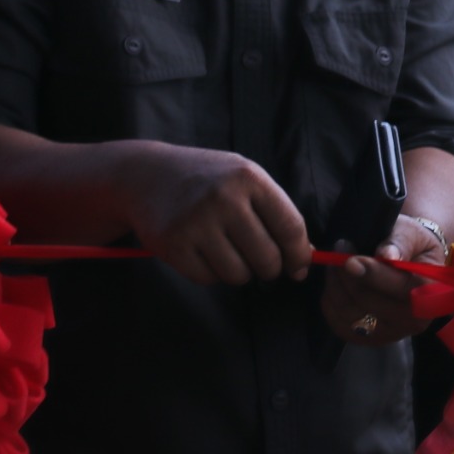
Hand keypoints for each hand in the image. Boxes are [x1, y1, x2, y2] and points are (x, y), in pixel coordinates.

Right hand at [121, 146, 313, 284]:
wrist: (146, 174)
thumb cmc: (206, 180)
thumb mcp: (244, 180)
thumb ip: (276, 213)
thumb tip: (306, 257)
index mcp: (249, 178)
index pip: (290, 227)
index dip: (299, 255)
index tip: (299, 268)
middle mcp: (224, 198)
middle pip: (267, 258)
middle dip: (270, 269)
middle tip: (259, 262)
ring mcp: (196, 222)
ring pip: (239, 275)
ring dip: (238, 272)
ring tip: (227, 251)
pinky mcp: (173, 244)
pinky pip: (208, 279)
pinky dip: (210, 273)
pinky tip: (202, 252)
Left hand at [320, 212, 446, 347]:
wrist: (413, 262)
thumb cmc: (413, 245)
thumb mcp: (412, 234)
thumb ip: (400, 242)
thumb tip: (387, 255)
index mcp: (430, 294)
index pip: (399, 288)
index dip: (372, 275)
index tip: (350, 260)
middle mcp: (415, 320)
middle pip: (368, 302)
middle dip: (346, 276)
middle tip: (339, 249)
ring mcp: (392, 334)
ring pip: (350, 314)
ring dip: (335, 287)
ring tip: (334, 263)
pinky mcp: (372, 339)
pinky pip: (340, 325)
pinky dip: (331, 304)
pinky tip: (334, 285)